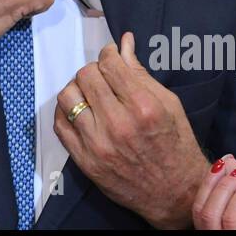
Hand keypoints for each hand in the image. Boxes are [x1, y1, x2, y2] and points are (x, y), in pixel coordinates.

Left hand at [54, 32, 208, 228]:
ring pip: (67, 97)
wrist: (175, 192)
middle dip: (94, 70)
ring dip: (77, 89)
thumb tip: (123, 43)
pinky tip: (80, 111)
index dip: (108, 54)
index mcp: (143, 107)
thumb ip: (140, 72)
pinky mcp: (85, 161)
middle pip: (86, 76)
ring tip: (90, 93)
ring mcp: (98, 145)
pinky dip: (66, 112)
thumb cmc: (176, 145)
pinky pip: (60, 125)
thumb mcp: (169, 104)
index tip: (111, 57)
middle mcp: (118, 125)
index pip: (109, 64)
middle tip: (103, 76)